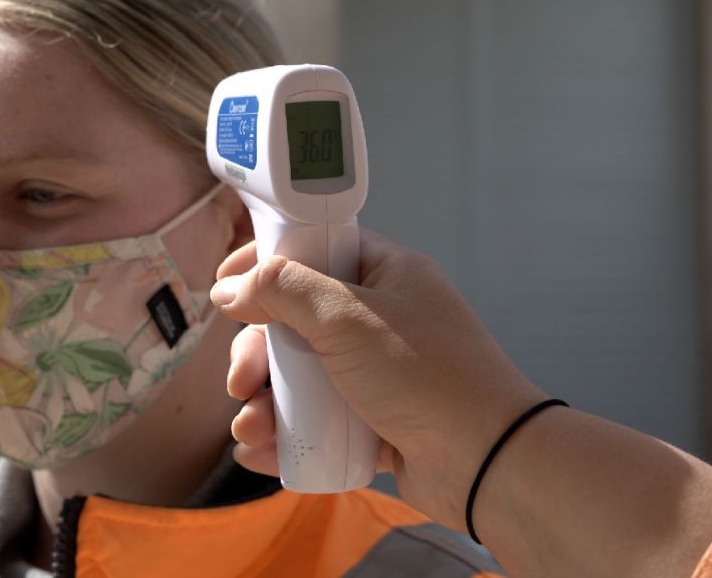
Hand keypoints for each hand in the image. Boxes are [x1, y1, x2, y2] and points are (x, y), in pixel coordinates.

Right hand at [210, 229, 543, 528]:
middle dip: (258, 353)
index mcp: (385, 274)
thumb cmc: (422, 374)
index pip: (314, 249)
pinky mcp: (376, 420)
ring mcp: (379, 372)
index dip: (266, 263)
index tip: (225, 285)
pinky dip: (288, 432)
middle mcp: (380, 318)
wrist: (486, 462)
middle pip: (297, 321)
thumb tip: (230, 286)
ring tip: (249, 428)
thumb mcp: (347, 318)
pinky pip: (319, 418)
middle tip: (240, 381)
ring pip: (303, 375)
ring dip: (266, 401)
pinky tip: (261, 452)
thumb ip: (284, 291)